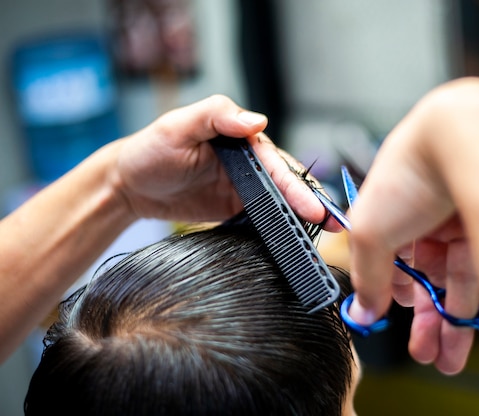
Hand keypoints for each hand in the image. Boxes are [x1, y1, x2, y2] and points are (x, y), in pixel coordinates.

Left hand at [114, 95, 333, 226]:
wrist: (130, 186)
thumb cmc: (151, 149)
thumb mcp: (178, 125)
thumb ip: (216, 116)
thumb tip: (258, 121)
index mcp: (242, 140)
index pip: (276, 163)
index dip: (296, 186)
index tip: (313, 207)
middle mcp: (249, 165)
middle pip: (287, 184)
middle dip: (313, 203)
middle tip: (336, 223)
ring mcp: (245, 190)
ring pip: (281, 203)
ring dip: (303, 218)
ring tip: (328, 235)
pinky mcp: (237, 210)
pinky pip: (263, 220)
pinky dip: (282, 230)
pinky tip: (296, 242)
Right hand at [346, 78, 478, 373]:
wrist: (469, 137)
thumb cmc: (414, 168)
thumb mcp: (371, 230)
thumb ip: (367, 274)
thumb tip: (362, 309)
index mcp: (396, 209)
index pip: (393, 259)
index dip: (391, 292)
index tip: (392, 317)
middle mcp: (432, 214)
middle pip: (428, 275)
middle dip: (424, 319)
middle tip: (426, 352)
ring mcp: (466, 219)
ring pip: (459, 279)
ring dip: (452, 320)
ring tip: (449, 356)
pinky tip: (477, 330)